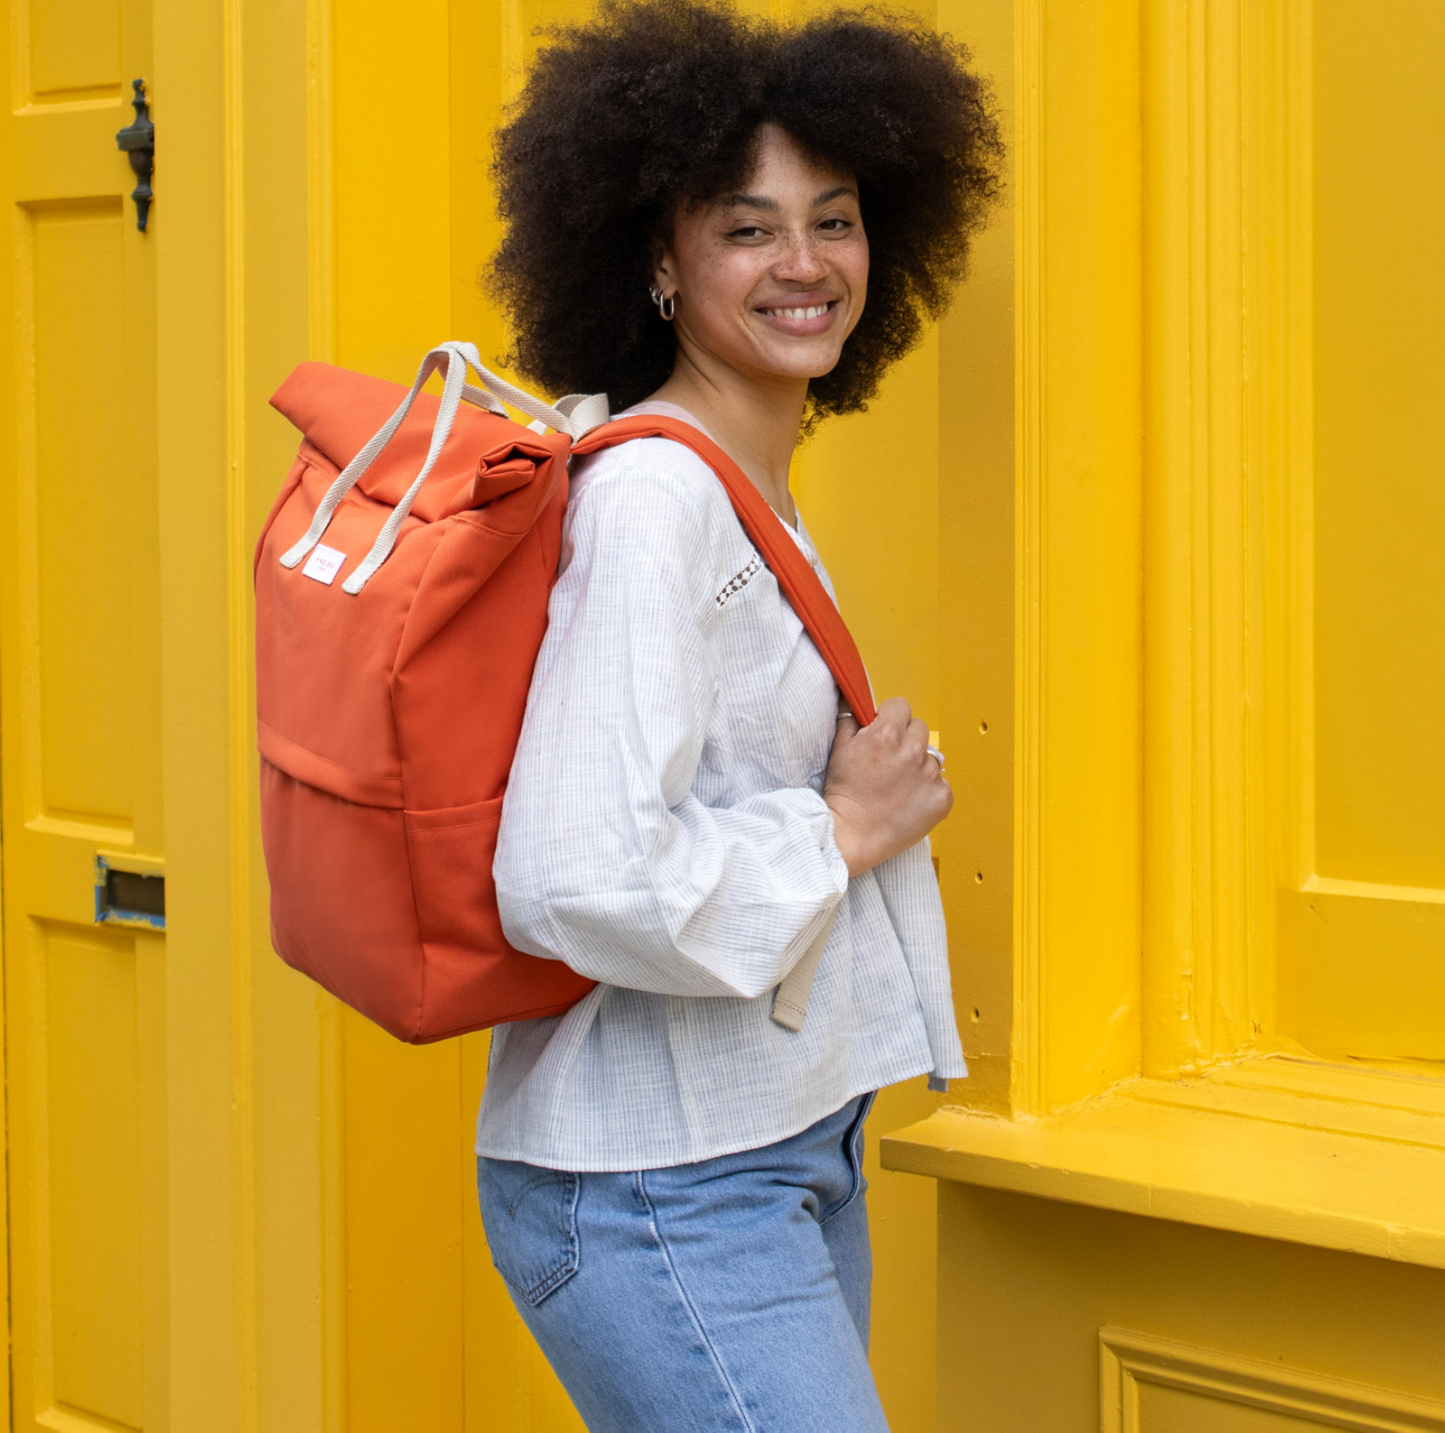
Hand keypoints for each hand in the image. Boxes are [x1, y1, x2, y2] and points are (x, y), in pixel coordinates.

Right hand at [823, 697, 952, 877]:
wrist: (852, 834)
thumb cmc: (844, 794)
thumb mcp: (838, 748)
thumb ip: (850, 717)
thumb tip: (853, 698)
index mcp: (887, 734)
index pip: (900, 706)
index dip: (890, 718)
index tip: (885, 730)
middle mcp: (912, 751)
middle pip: (919, 728)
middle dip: (905, 739)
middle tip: (889, 760)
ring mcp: (930, 776)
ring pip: (930, 757)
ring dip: (918, 765)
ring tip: (898, 784)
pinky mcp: (942, 798)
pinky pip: (941, 783)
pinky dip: (928, 790)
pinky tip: (909, 800)